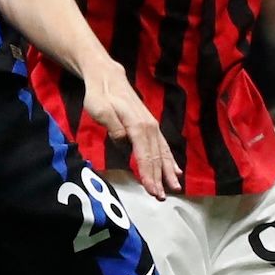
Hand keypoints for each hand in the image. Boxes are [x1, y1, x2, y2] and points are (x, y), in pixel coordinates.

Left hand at [79, 63, 177, 199]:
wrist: (107, 77)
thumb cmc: (100, 95)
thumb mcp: (99, 109)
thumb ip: (113, 127)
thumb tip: (124, 143)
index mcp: (137, 125)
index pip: (144, 155)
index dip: (148, 174)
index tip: (151, 190)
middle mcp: (149, 127)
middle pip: (156, 157)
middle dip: (159, 178)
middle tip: (161, 197)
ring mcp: (152, 126)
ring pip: (162, 153)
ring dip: (167, 172)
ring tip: (174, 188)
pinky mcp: (150, 126)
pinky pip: (163, 146)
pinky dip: (170, 160)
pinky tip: (175, 171)